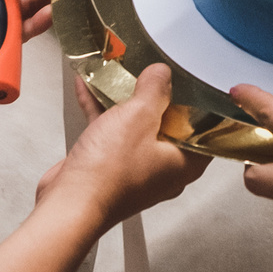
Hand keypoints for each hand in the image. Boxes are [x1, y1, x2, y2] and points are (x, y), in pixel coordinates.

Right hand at [35, 65, 209, 226]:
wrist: (69, 204)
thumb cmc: (109, 173)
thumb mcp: (139, 116)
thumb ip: (155, 89)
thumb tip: (162, 74)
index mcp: (184, 162)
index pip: (203, 128)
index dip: (197, 101)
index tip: (188, 78)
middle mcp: (163, 168)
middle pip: (167, 123)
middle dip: (155, 93)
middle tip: (151, 68)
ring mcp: (135, 168)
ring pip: (135, 125)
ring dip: (123, 98)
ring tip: (117, 69)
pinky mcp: (109, 166)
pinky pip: (110, 131)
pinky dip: (100, 109)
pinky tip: (87, 84)